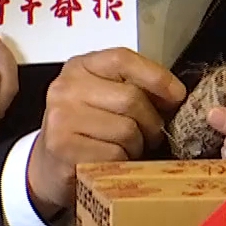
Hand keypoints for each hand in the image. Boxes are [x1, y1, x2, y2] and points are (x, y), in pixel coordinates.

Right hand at [27, 48, 186, 218]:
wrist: (49, 166)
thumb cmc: (85, 130)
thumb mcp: (103, 97)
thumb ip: (133, 87)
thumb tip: (175, 96)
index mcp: (79, 67)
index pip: (123, 59)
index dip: (157, 77)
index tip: (177, 96)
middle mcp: (66, 88)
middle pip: (131, 98)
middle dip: (151, 122)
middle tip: (150, 135)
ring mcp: (62, 118)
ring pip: (127, 130)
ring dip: (137, 146)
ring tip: (127, 149)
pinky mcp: (64, 148)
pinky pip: (115, 155)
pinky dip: (123, 163)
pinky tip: (112, 163)